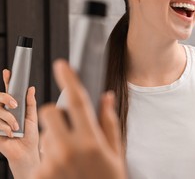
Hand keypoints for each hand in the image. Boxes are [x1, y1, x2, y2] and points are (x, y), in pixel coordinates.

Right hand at [0, 69, 39, 178]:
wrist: (26, 153)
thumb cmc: (30, 136)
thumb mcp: (32, 117)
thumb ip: (30, 103)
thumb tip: (31, 88)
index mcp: (14, 107)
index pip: (9, 91)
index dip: (7, 81)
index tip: (8, 72)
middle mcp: (4, 111)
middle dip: (6, 98)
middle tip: (14, 104)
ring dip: (9, 119)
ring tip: (17, 127)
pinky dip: (5, 128)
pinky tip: (11, 134)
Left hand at [32, 60, 125, 178]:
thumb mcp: (115, 153)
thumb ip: (109, 122)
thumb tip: (107, 97)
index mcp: (91, 141)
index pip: (77, 102)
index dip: (69, 79)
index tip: (62, 65)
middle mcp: (69, 149)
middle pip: (49, 113)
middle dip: (56, 115)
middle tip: (68, 129)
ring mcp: (51, 163)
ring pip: (44, 134)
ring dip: (54, 139)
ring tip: (69, 158)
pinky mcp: (39, 175)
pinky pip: (40, 154)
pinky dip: (49, 158)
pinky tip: (62, 170)